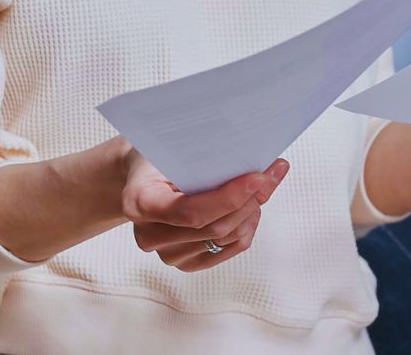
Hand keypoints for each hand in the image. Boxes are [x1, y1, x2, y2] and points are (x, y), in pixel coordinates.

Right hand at [121, 150, 288, 271]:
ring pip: (226, 238)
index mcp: (138, 203)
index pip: (189, 211)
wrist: (143, 177)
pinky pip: (229, 250)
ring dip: (251, 211)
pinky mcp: (187, 262)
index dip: (228, 197)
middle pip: (213, 227)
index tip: (258, 176)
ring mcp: (168, 253)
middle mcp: (149, 235)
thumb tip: (258, 163)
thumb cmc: (159, 156)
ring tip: (260, 185)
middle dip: (249, 199)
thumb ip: (207, 158)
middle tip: (272, 173)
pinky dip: (247, 227)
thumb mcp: (174, 147)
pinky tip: (251, 207)